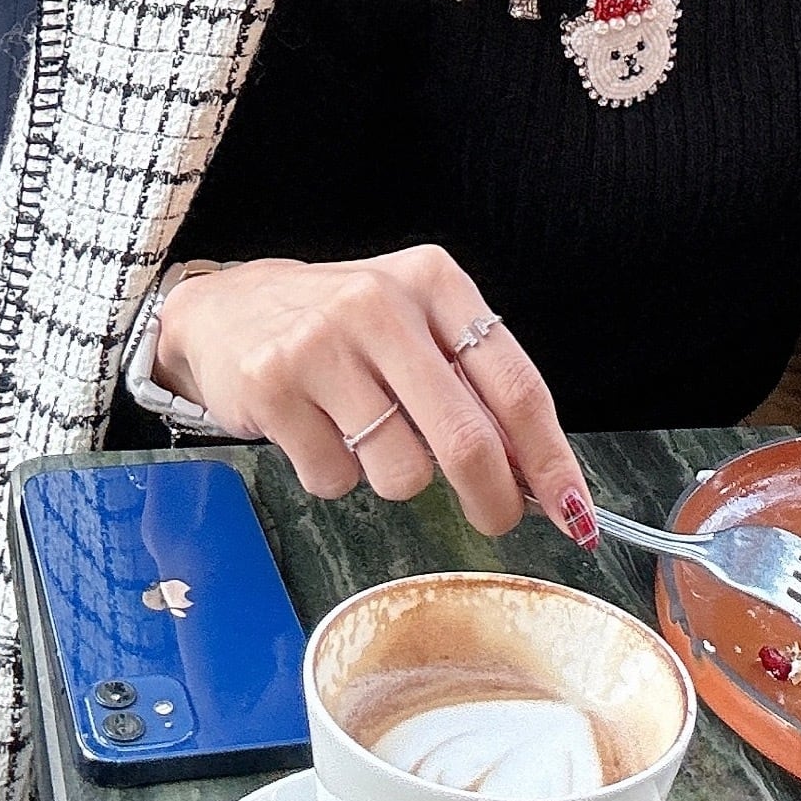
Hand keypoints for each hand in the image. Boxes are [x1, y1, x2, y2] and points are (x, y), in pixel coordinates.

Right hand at [154, 245, 594, 540]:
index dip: (549, 457)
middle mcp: (381, 304)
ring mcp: (322, 343)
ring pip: (400, 471)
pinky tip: (316, 431)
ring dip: (394, 478)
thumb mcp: (415, 326)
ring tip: (364, 434)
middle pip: (466, 438)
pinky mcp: (272, 385)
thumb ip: (473, 386)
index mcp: (434, 281)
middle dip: (492, 498)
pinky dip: (334, 476)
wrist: (227, 309)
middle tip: (495, 519)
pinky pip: (334, 479)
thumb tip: (535, 474)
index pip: (514, 383)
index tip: (572, 508)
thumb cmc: (341, 326)